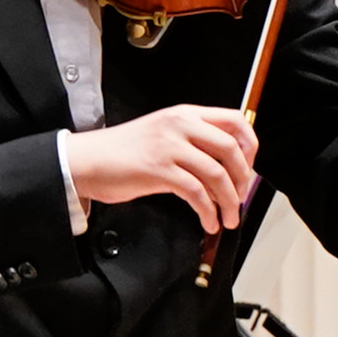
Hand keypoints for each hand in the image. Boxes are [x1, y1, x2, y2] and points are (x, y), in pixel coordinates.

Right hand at [65, 102, 261, 230]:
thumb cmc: (123, 152)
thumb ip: (193, 141)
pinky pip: (196, 193)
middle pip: (231, 148)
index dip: (250, 146)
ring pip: (217, 174)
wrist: (87, 160)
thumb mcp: (163, 133)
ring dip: (228, 202)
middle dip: (243, 178)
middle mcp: (181, 125)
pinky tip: (208, 222)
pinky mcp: (159, 170)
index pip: (234, 120)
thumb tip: (225, 167)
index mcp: (185, 114)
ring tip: (228, 219)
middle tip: (240, 198)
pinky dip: (208, 212)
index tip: (249, 168)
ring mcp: (170, 146)